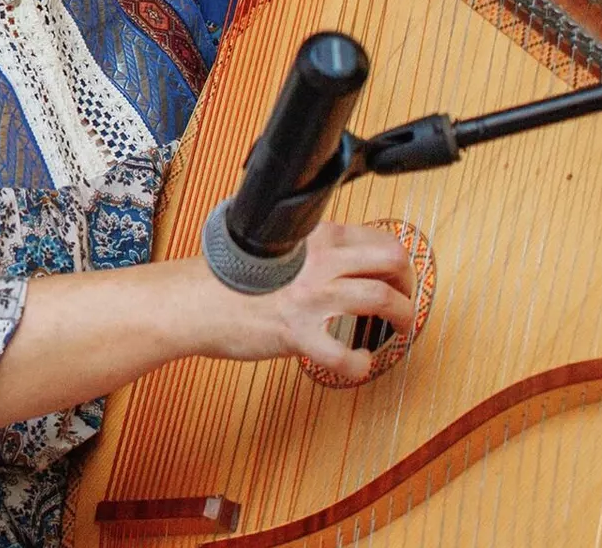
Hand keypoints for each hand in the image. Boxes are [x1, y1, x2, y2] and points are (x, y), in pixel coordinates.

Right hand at [201, 221, 416, 380]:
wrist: (194, 300)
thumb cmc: (227, 276)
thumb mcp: (276, 244)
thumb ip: (309, 247)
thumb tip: (338, 257)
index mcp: (315, 236)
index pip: (377, 238)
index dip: (395, 262)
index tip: (395, 278)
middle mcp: (319, 261)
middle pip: (392, 260)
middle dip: (408, 283)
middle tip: (404, 302)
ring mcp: (310, 296)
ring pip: (381, 299)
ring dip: (403, 316)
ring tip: (400, 330)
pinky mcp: (297, 333)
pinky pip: (344, 355)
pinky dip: (361, 364)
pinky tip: (360, 364)